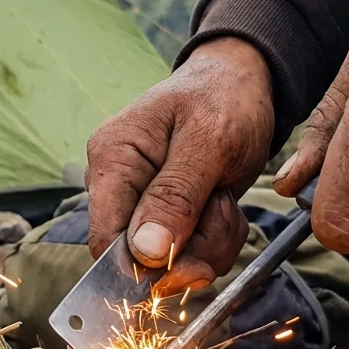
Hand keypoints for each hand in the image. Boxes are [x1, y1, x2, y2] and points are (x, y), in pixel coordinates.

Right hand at [85, 37, 272, 292]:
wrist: (243, 82)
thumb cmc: (222, 97)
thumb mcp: (209, 141)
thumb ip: (176, 196)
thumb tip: (144, 253)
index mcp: (112, 160)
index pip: (104, 239)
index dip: (141, 266)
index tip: (188, 266)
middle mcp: (119, 187)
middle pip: (142, 259)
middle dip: (192, 247)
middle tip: (223, 206)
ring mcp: (143, 204)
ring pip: (173, 262)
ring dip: (211, 241)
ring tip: (225, 196)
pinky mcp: (168, 216)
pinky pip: (191, 253)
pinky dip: (217, 238)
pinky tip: (224, 203)